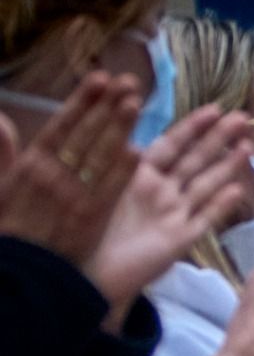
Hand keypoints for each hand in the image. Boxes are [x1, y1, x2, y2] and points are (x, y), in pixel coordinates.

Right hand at [0, 72, 140, 267]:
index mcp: (29, 166)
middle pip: (85, 135)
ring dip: (119, 128)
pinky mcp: (89, 220)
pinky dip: (121, 171)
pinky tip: (138, 150)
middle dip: (106, 106)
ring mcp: (72, 197)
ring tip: (136, 103)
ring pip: (100, 156)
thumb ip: (2, 155)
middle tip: (129, 82)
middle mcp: (52, 177)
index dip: (82, 102)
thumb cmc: (12, 232)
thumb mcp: (0, 190)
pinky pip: (109, 190)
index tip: (100, 78)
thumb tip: (1, 119)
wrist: (21, 277)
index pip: (61, 126)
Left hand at [85, 104, 252, 323]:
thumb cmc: (85, 227)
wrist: (86, 270)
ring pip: (206, 185)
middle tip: (243, 118)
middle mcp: (162, 191)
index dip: (193, 126)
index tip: (216, 108)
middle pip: (196, 160)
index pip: (172, 144)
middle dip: (219, 139)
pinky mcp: (181, 240)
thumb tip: (134, 140)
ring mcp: (175, 214)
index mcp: (140, 175)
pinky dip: (220, 206)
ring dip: (227, 166)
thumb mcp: (99, 184)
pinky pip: (204, 219)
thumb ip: (119, 162)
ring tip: (248, 147)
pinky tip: (237, 190)